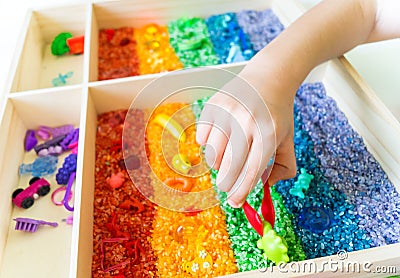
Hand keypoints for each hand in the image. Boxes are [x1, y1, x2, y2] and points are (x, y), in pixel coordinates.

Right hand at [196, 70, 296, 207]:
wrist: (268, 78)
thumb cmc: (277, 113)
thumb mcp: (287, 139)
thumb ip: (284, 167)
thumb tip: (265, 185)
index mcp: (269, 134)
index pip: (250, 171)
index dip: (241, 191)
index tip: (235, 202)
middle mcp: (247, 123)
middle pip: (228, 166)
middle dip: (226, 183)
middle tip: (227, 185)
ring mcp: (228, 113)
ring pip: (213, 154)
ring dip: (217, 163)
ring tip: (226, 156)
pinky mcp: (214, 106)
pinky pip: (202, 138)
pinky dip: (208, 145)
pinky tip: (220, 138)